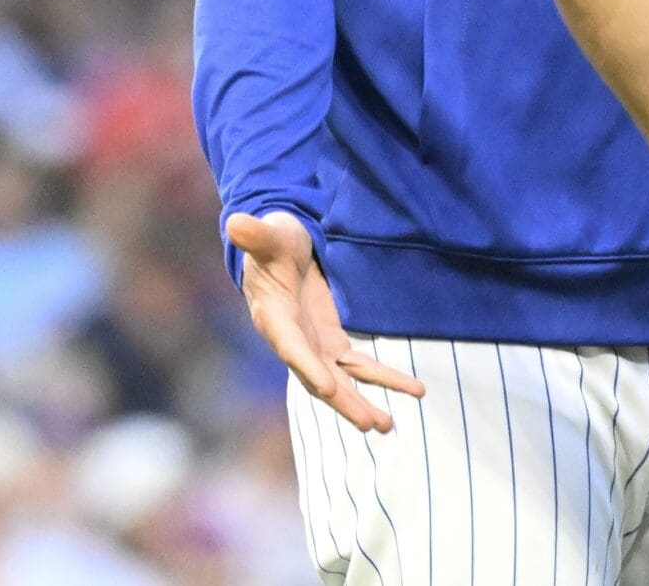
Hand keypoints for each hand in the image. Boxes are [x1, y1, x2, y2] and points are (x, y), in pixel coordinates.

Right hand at [227, 210, 423, 430]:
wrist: (278, 252)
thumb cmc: (272, 243)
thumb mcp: (267, 235)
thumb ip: (256, 234)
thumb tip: (236, 222)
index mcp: (275, 319)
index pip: (293, 348)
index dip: (309, 368)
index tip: (329, 389)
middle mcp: (295, 341)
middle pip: (320, 378)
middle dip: (346, 402)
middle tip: (371, 423)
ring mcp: (315, 344)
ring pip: (342, 381)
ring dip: (363, 403)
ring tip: (387, 425)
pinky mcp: (333, 341)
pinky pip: (359, 366)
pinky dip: (384, 379)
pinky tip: (412, 390)